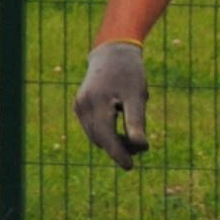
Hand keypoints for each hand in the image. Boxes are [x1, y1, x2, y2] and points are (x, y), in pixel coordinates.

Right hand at [74, 41, 149, 168]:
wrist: (113, 52)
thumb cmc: (130, 73)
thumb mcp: (138, 96)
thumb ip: (137, 122)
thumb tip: (141, 148)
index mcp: (97, 102)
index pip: (106, 137)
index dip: (118, 154)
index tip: (130, 167)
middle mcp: (83, 105)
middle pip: (100, 139)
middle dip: (118, 148)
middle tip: (140, 146)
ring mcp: (79, 105)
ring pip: (95, 135)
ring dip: (111, 141)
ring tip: (130, 133)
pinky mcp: (79, 105)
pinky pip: (91, 127)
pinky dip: (105, 132)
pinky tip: (118, 123)